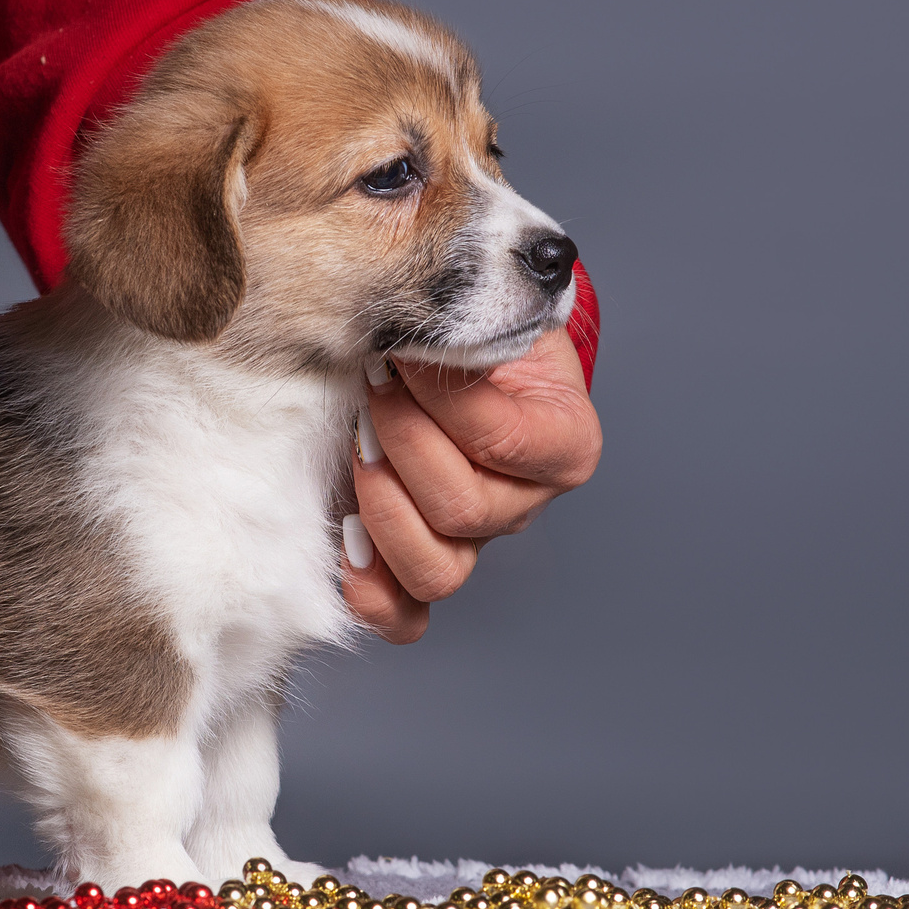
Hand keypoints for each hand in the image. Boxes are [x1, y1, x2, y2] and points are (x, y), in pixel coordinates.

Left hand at [341, 324, 601, 642]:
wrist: (450, 347)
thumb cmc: (468, 321)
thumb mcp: (483, 293)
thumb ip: (470, 292)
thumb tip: (424, 295)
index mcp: (563, 442)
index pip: (502, 439)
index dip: (439, 396)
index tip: (399, 347)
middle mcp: (523, 503)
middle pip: (463, 507)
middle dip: (402, 441)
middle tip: (372, 386)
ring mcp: (473, 542)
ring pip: (436, 569)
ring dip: (383, 507)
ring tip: (357, 448)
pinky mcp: (420, 563)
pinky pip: (405, 615)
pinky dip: (372, 592)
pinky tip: (345, 542)